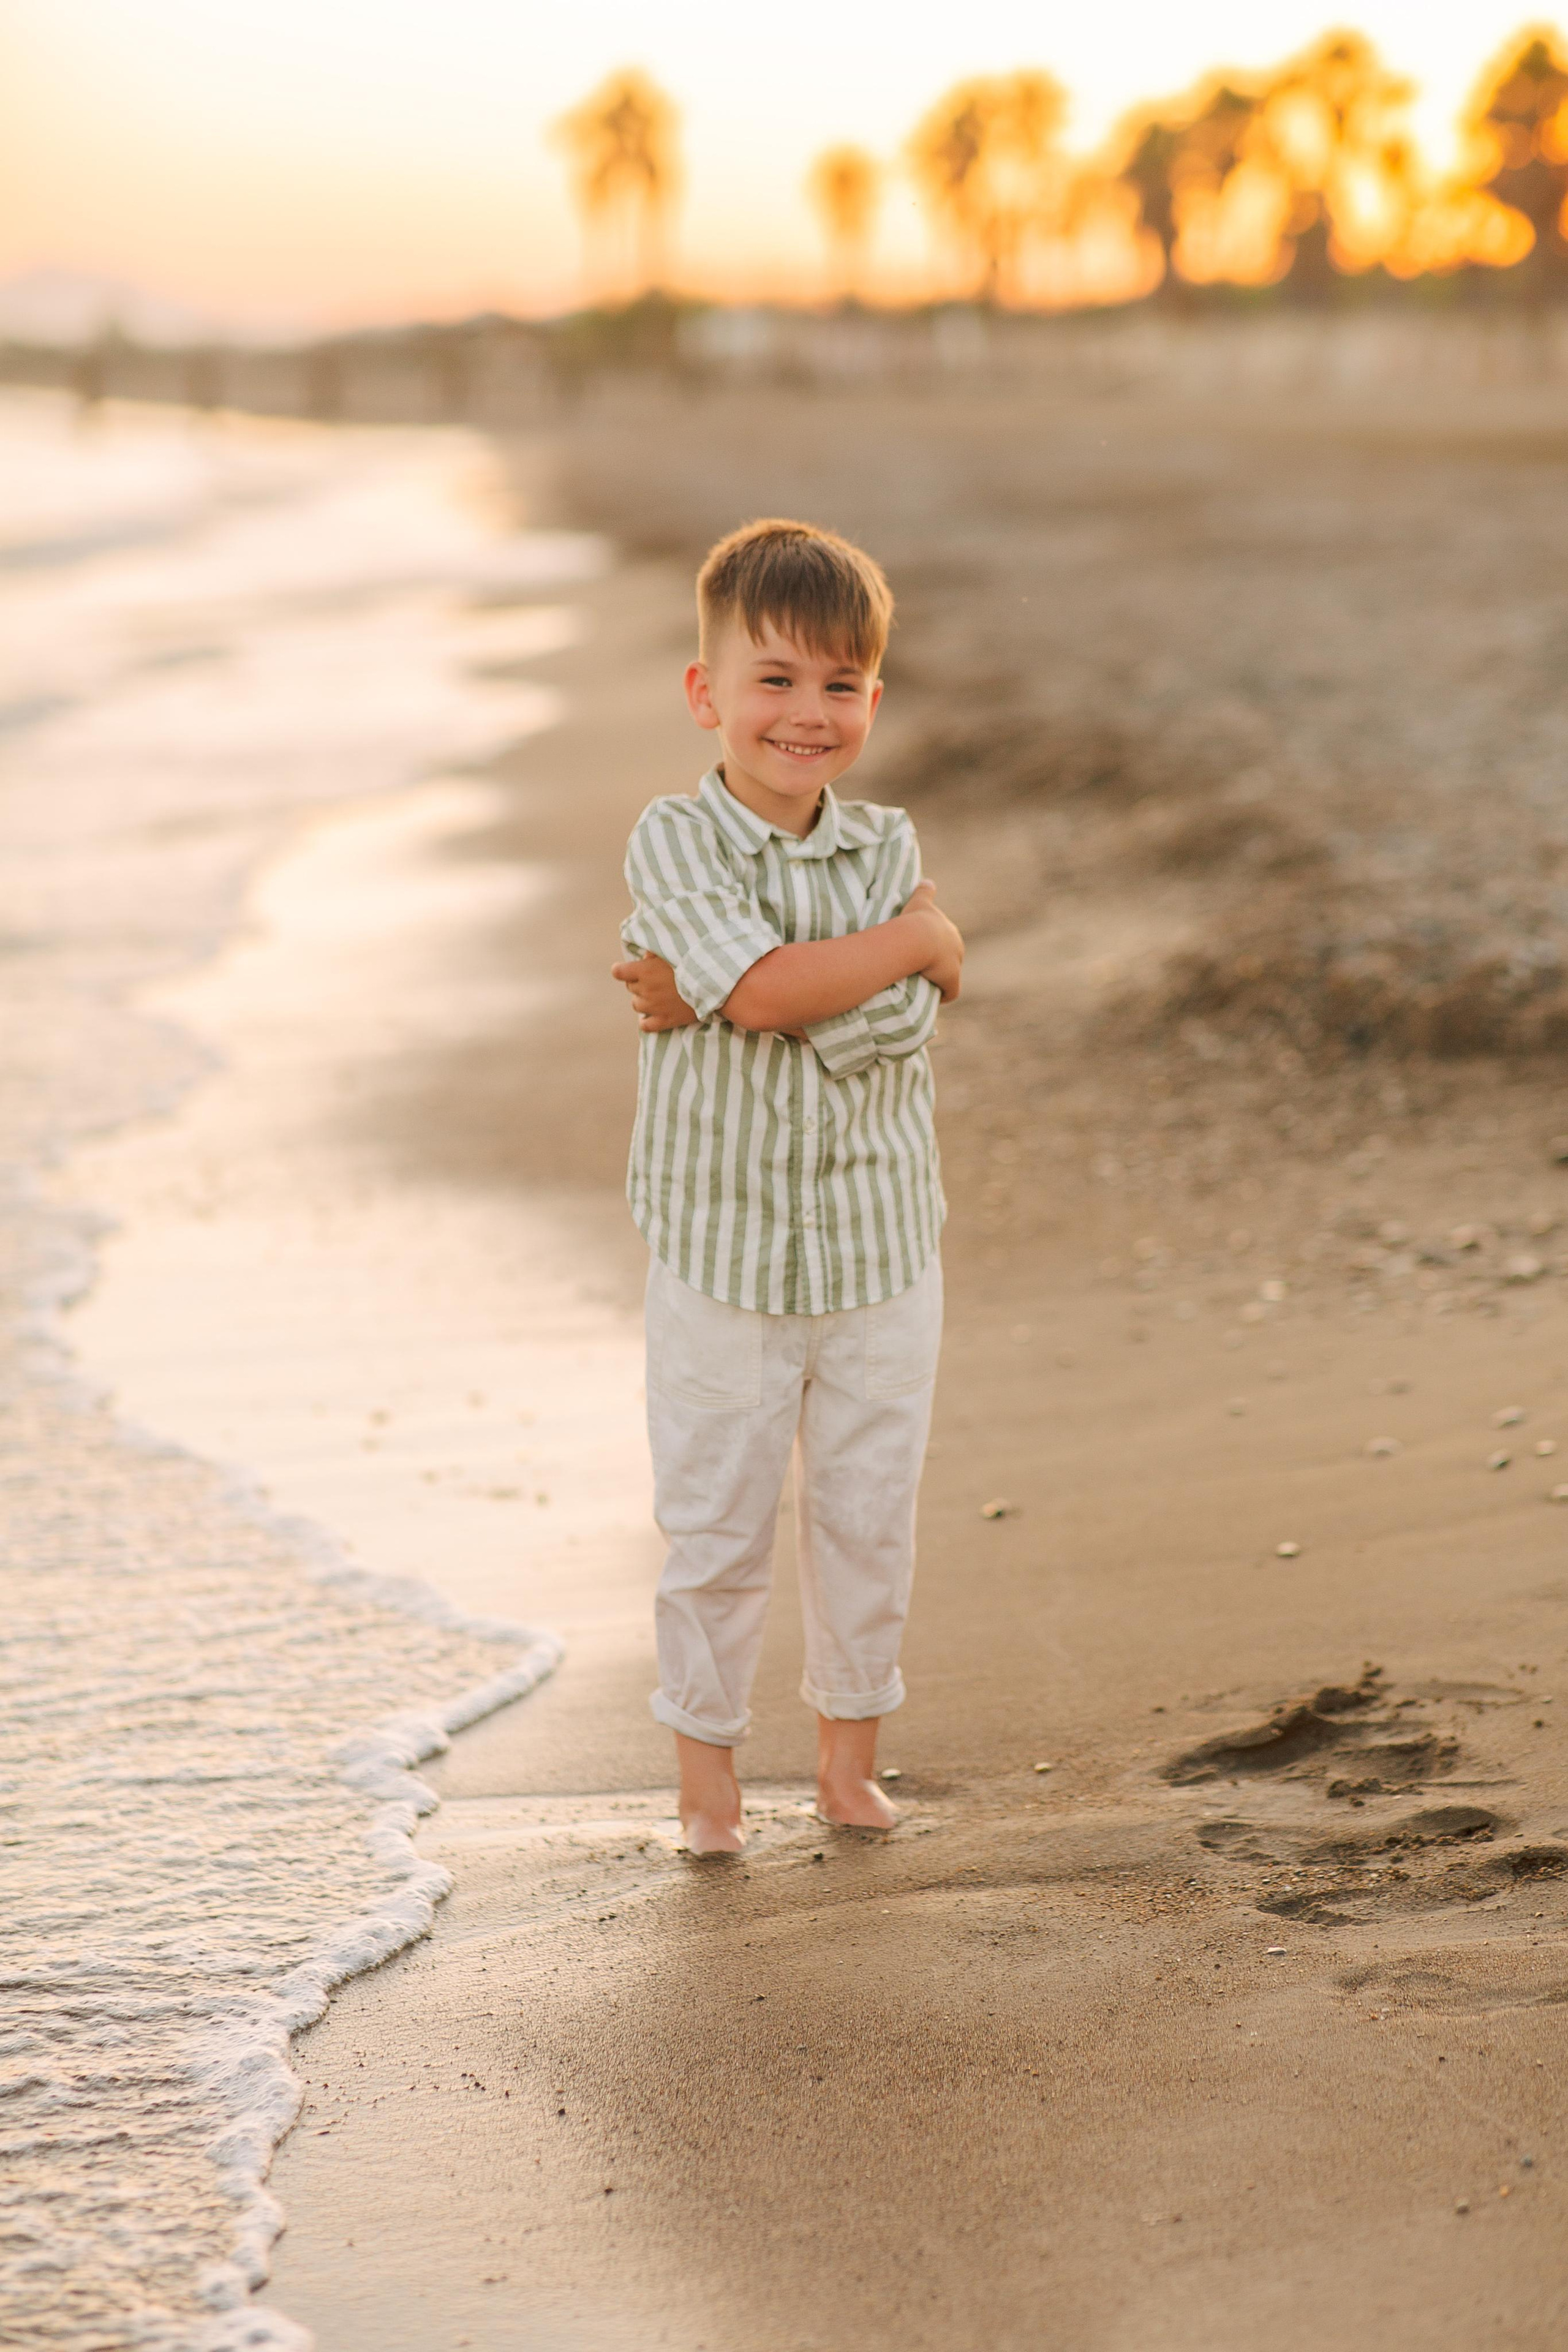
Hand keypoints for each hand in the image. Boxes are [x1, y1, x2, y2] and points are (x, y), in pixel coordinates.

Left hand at [611, 952, 699, 1031]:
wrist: (713, 985)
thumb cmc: (693, 964)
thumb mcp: (672, 953)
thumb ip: (654, 954)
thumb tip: (644, 957)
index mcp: (645, 971)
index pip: (618, 972)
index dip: (621, 970)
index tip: (625, 970)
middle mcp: (646, 990)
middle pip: (630, 987)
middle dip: (638, 983)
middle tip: (653, 979)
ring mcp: (654, 1007)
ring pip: (636, 1005)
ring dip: (642, 1000)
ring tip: (656, 995)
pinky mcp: (664, 1021)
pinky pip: (645, 1025)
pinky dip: (646, 1022)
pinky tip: (650, 1017)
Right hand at [903, 879, 963, 1003]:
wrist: (917, 938)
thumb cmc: (915, 920)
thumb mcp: (919, 901)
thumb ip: (924, 891)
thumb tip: (927, 880)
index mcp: (950, 931)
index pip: (946, 942)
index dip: (934, 948)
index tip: (922, 953)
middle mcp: (957, 947)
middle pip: (950, 959)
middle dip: (939, 965)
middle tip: (919, 969)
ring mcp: (955, 965)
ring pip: (949, 976)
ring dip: (940, 980)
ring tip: (923, 984)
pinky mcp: (952, 980)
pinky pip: (950, 992)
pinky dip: (943, 995)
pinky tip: (933, 998)